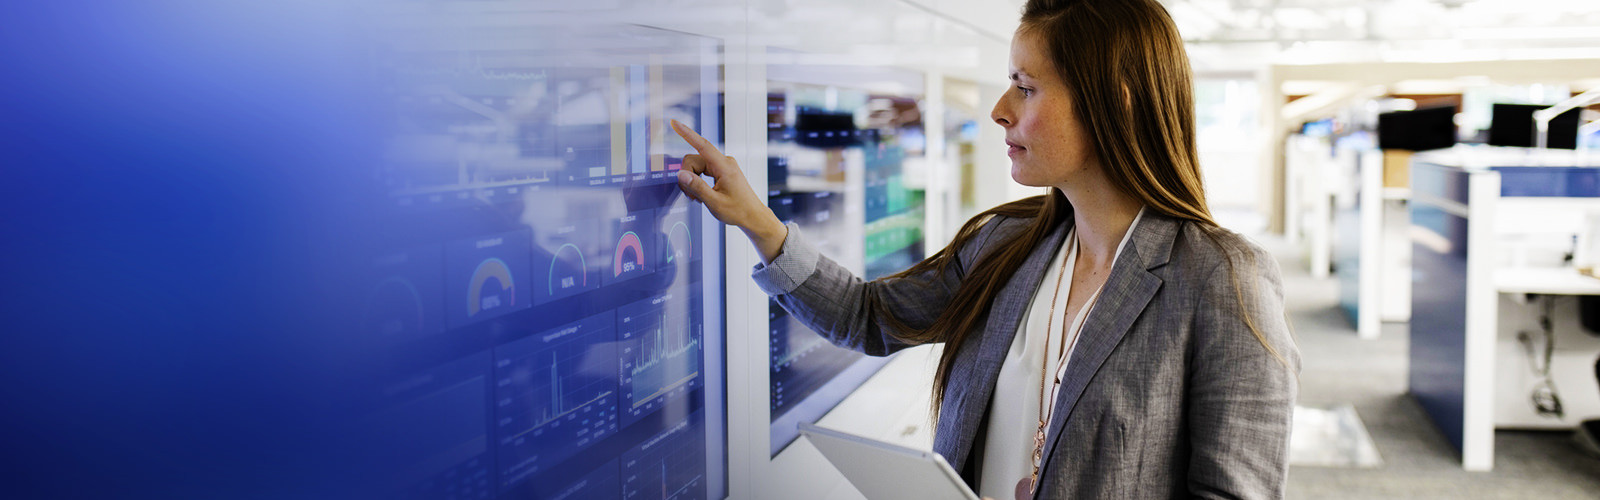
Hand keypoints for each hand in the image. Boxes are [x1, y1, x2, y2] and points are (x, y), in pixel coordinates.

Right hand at [670, 119, 787, 262]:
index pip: (702, 145)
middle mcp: (724, 162)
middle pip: (694, 160)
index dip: (686, 133)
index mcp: (724, 166)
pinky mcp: (721, 170)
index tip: (675, 123)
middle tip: (691, 196)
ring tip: (699, 198)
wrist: (753, 216)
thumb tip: (681, 174)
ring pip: (696, 166)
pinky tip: (702, 194)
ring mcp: (723, 165)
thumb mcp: (714, 202)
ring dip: (693, 181)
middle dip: (687, 176)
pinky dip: (698, 181)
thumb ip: (697, 187)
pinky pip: (702, 170)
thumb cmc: (738, 211)